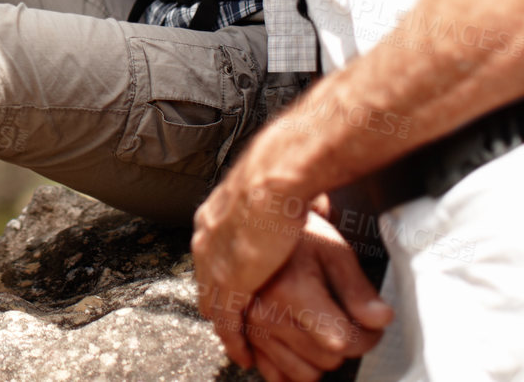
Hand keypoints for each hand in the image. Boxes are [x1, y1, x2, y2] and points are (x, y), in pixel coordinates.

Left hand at [192, 170, 314, 364]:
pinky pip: (226, 319)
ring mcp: (213, 260)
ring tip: (238, 343)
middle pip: (206, 279)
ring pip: (213, 303)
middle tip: (232, 321)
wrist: (275, 175)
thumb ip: (284, 201)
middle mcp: (206, 238)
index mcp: (214, 215)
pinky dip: (233, 338)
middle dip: (219, 301)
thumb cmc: (282, 172)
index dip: (222, 274)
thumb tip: (317, 204)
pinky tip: (242, 351)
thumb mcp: (273, 188)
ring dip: (225, 325)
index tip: (234, 286)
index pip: (211, 254)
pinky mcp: (229, 281)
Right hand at [242, 212, 392, 381]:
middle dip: (348, 344)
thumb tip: (382, 319)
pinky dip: (293, 366)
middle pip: (327, 359)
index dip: (369, 336)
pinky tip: (304, 345)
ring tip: (326, 329)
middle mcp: (266, 314)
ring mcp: (252, 328)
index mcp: (290, 291)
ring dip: (321, 357)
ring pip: (305, 373)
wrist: (255, 224)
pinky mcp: (245, 336)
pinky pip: (275, 375)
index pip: (344, 341)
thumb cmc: (295, 235)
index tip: (373, 325)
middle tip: (351, 321)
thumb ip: (358, 291)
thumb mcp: (333, 252)